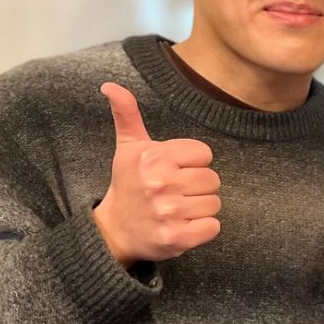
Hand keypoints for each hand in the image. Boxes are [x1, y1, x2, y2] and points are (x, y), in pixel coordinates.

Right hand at [92, 82, 221, 265]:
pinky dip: (203, 229)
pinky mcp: (176, 238)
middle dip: (198, 187)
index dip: (193, 163)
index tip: (174, 171)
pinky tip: (183, 225)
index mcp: (153, 157)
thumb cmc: (128, 184)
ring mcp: (168, 212)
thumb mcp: (128, 148)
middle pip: (212, 180)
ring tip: (177, 210)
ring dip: (200, 209)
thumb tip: (110, 85)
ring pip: (214, 204)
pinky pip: (213, 227)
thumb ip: (127, 114)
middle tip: (175, 193)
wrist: (114, 230)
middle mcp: (160, 183)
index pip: (205, 154)